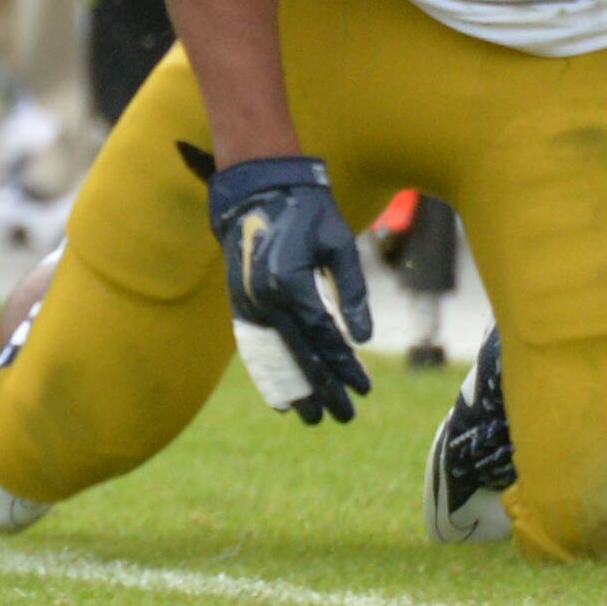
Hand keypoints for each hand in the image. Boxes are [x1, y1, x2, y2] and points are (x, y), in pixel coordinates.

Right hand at [207, 156, 373, 423]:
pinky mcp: (241, 301)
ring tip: (314, 417)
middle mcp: (265, 299)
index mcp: (290, 283)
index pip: (325, 337)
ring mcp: (248, 302)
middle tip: (346, 417)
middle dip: (324, 389)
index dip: (346, 366)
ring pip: (275, 356)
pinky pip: (257, 346)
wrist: (254, 188)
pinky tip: (280, 394)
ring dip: (295, 388)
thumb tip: (361, 337)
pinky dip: (269, 371)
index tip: (365, 390)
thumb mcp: (338, 243)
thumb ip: (352, 291)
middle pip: (300, 355)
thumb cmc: (306, 211)